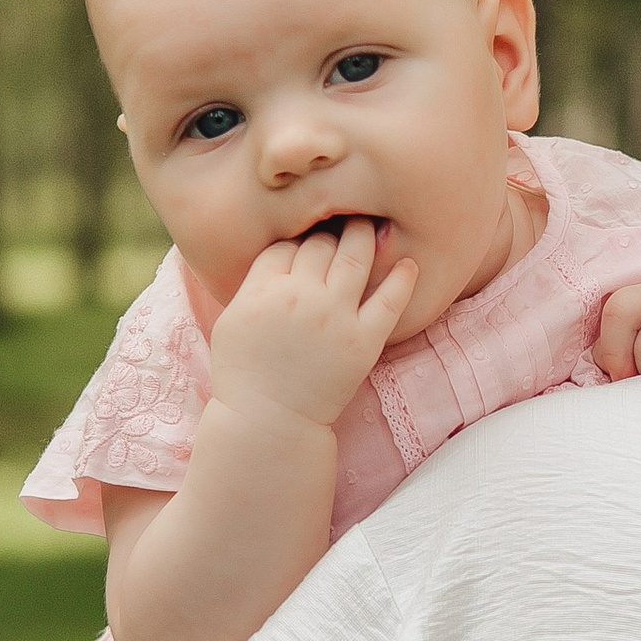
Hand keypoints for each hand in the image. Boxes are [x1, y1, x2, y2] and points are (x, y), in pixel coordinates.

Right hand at [208, 222, 418, 431]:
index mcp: (262, 289)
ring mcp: (334, 317)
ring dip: (365, 235)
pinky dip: (403, 278)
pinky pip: (391, 300)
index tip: (308, 240)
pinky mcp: (363, 340)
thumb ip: (253, 283)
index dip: (298, 238)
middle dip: (332, 229)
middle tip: (344, 219)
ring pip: (356, 256)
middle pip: (321, 243)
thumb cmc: (244, 373)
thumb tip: (279, 251)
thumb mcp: (231, 320)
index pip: (287, 243)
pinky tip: (409, 262)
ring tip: (372, 225)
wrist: (269, 421)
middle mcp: (299, 296)